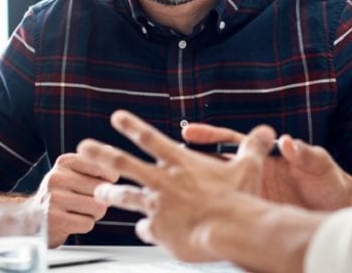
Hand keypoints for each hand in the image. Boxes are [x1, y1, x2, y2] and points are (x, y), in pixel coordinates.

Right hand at [33, 152, 118, 246]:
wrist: (32, 217)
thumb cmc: (62, 194)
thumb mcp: (73, 173)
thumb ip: (94, 163)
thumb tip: (109, 151)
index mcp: (65, 162)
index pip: (103, 168)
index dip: (108, 181)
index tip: (98, 185)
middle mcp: (57, 177)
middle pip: (102, 189)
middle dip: (101, 200)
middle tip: (85, 202)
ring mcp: (54, 198)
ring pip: (98, 207)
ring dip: (94, 214)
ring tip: (79, 211)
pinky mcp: (54, 219)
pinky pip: (88, 223)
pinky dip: (85, 225)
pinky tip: (72, 221)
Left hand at [77, 110, 275, 261]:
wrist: (231, 229)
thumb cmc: (239, 199)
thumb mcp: (248, 167)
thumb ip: (253, 147)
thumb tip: (267, 132)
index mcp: (181, 163)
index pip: (150, 138)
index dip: (132, 126)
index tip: (116, 117)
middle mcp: (163, 181)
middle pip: (123, 163)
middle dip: (101, 154)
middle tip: (84, 148)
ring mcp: (158, 206)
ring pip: (125, 197)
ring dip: (110, 195)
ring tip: (98, 194)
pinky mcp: (159, 230)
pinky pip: (146, 230)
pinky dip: (145, 231)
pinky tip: (144, 233)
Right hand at [183, 123, 351, 210]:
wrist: (340, 210)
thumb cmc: (331, 183)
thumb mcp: (320, 165)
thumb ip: (305, 153)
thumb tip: (288, 142)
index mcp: (265, 157)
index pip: (230, 142)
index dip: (209, 136)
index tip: (188, 132)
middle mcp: (254, 175)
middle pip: (214, 167)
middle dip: (189, 164)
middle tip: (165, 162)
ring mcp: (253, 195)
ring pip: (217, 193)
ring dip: (195, 193)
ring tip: (168, 196)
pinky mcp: (256, 215)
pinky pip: (231, 216)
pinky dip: (214, 218)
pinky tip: (195, 223)